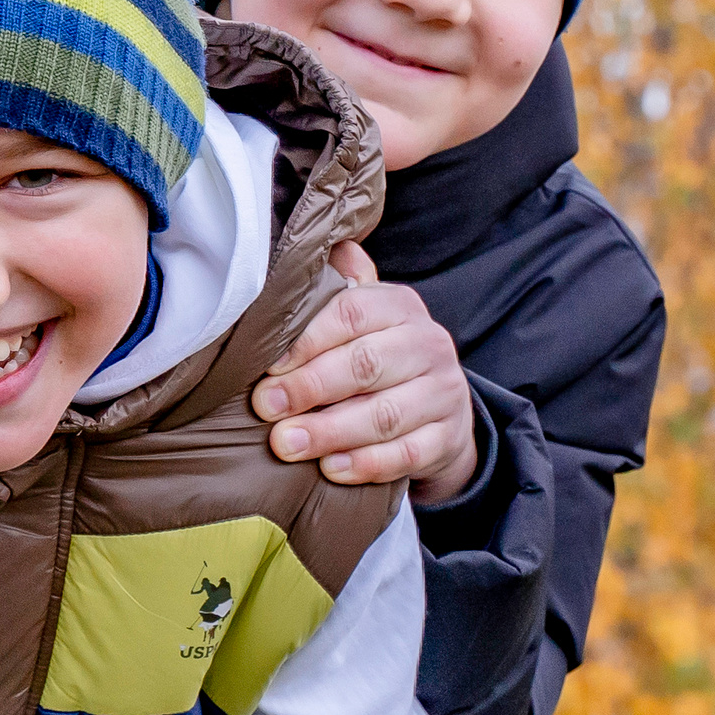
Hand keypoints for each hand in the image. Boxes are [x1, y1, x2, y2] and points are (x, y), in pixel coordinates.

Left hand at [250, 242, 480, 502]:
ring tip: (285, 444)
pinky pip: (406, 454)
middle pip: (366, 363)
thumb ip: (338, 288)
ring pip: (384, 414)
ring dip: (329, 431)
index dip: (306, 339)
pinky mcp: (448, 438)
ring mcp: (444, 393)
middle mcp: (429, 344)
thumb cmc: (379, 359)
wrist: (439, 414)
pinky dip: (365, 463)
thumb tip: (324, 246)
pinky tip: (329, 468)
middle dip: (309, 387)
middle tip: (265, 406)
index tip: (265, 365)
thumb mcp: (363, 319)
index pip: (352, 312)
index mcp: (401, 306)